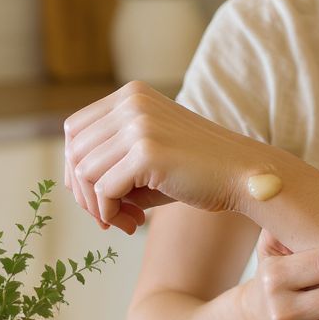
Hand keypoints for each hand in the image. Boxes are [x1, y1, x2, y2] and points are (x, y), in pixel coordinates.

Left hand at [64, 81, 251, 234]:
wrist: (245, 176)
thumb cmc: (198, 173)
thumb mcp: (148, 156)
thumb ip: (111, 160)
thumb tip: (73, 186)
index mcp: (131, 95)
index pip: (74, 131)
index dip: (77, 170)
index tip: (100, 198)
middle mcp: (131, 103)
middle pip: (74, 152)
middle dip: (84, 192)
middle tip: (111, 217)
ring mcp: (139, 125)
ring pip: (84, 173)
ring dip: (99, 207)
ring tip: (128, 222)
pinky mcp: (147, 152)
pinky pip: (104, 191)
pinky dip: (111, 213)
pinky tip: (135, 224)